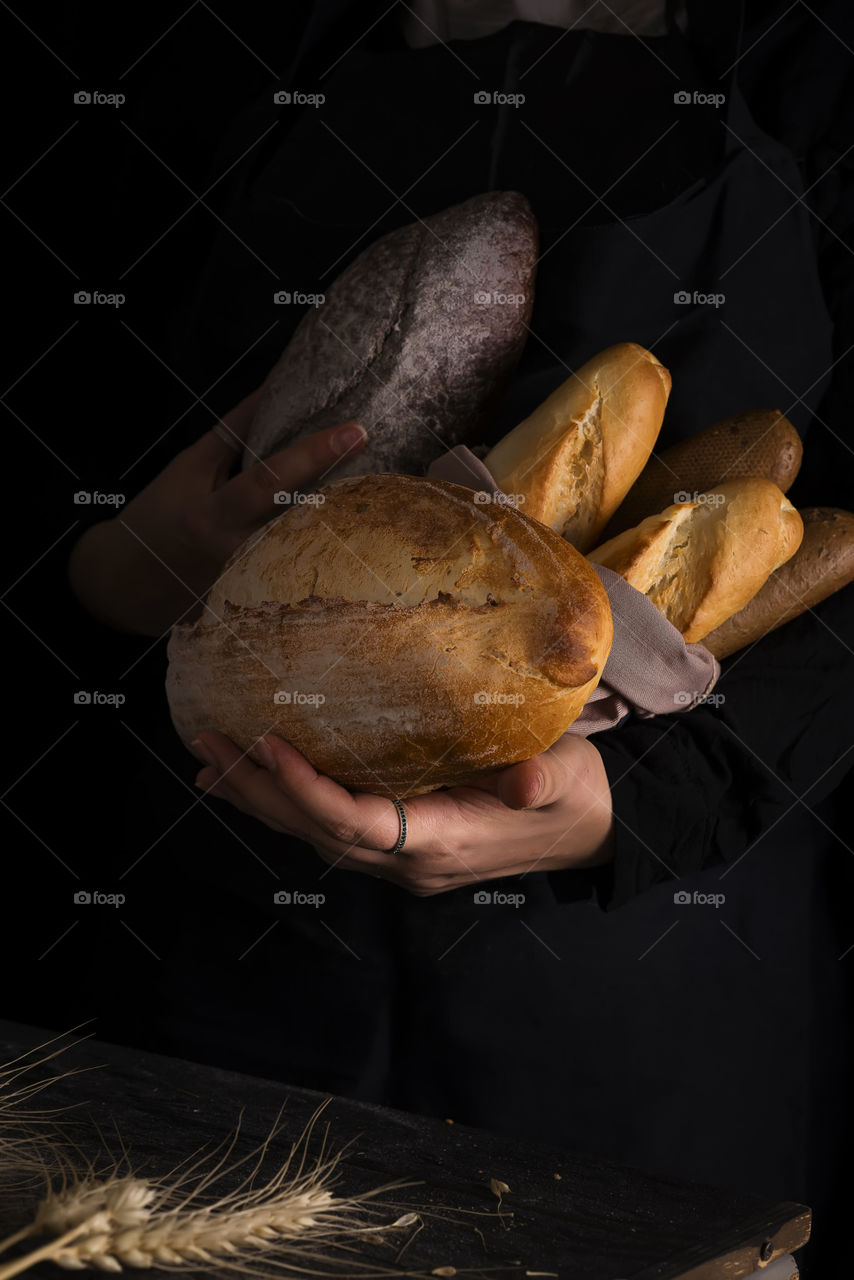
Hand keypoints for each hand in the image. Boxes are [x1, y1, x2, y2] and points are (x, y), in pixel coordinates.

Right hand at [68, 387, 366, 635]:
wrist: (129, 584)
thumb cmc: (160, 516)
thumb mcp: (189, 466)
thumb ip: (235, 430)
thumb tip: (276, 386)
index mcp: (212, 517)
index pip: (270, 481)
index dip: (314, 454)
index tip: (356, 430)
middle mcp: (238, 556)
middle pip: (305, 520)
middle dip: (347, 490)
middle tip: (384, 459)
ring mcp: (255, 585)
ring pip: (312, 549)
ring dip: (344, 518)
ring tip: (377, 488)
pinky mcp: (265, 603)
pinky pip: (304, 567)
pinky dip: (327, 544)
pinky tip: (353, 525)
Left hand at [191, 731, 614, 895]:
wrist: (591, 831)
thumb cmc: (576, 795)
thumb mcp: (567, 779)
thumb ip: (542, 781)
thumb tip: (524, 783)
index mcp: (442, 842)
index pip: (354, 822)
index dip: (305, 789)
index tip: (266, 743)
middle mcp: (410, 861)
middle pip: (317, 832)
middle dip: (259, 792)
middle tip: (207, 746)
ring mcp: (402, 860)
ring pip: (316, 836)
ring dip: (262, 801)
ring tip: (210, 763)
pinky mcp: (403, 847)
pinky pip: (332, 831)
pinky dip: (291, 806)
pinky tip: (260, 783)